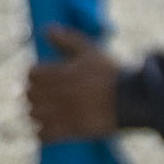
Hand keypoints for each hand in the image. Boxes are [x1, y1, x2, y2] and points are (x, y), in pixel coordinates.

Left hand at [18, 28, 126, 146]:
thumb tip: (47, 28)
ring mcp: (65, 113)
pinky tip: (50, 128)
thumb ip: (67, 40)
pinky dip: (43, 132)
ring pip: (34, 115)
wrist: (132, 99)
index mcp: (64, 72)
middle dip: (34, 94)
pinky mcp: (72, 131)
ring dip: (37, 113)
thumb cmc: (111, 73)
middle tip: (43, 95)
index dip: (35, 75)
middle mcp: (61, 93)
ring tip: (46, 111)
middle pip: (30, 95)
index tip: (42, 78)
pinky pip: (44, 135)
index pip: (32, 74)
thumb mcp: (90, 51)